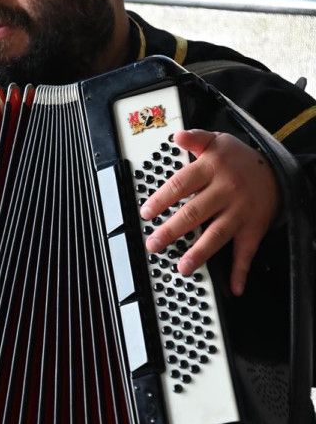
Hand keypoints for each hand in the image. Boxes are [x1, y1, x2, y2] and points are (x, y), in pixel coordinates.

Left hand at [140, 130, 279, 296]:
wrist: (277, 171)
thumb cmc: (238, 160)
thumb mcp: (217, 141)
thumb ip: (196, 138)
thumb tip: (177, 136)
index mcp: (212, 169)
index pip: (181, 184)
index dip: (162, 199)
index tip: (146, 213)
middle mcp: (226, 191)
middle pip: (195, 212)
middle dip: (172, 230)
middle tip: (153, 243)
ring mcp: (240, 212)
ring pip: (217, 234)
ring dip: (199, 253)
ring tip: (183, 267)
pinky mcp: (253, 228)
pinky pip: (246, 252)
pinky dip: (241, 271)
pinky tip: (234, 287)